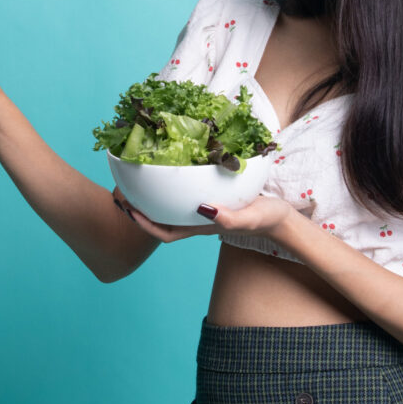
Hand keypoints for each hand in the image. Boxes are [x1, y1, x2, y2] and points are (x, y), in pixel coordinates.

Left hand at [115, 192, 292, 243]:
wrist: (280, 217)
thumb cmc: (265, 218)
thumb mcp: (250, 217)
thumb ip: (230, 218)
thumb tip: (204, 209)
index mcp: (201, 226)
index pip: (165, 232)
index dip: (144, 225)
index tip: (128, 210)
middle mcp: (197, 219)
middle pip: (160, 220)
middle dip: (140, 209)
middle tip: (121, 190)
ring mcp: (203, 210)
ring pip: (170, 208)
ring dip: (152, 198)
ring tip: (136, 179)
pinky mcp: (212, 198)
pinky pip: (184, 196)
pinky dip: (171, 187)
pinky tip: (167, 171)